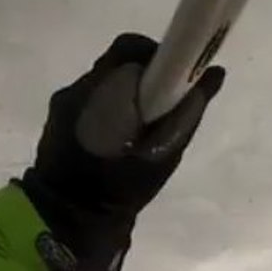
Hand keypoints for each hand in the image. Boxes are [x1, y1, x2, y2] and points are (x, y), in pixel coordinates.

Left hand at [20, 33, 224, 270]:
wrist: (64, 223)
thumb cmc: (117, 189)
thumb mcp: (162, 155)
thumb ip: (187, 112)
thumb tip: (214, 74)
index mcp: (99, 91)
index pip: (129, 47)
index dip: (155, 54)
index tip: (173, 77)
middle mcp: (75, 90)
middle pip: (115, 66)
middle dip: (142, 79)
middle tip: (162, 108)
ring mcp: (62, 106)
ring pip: (102, 85)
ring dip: (125, 97)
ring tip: (140, 131)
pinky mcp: (56, 122)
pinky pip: (89, 103)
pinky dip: (108, 111)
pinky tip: (118, 142)